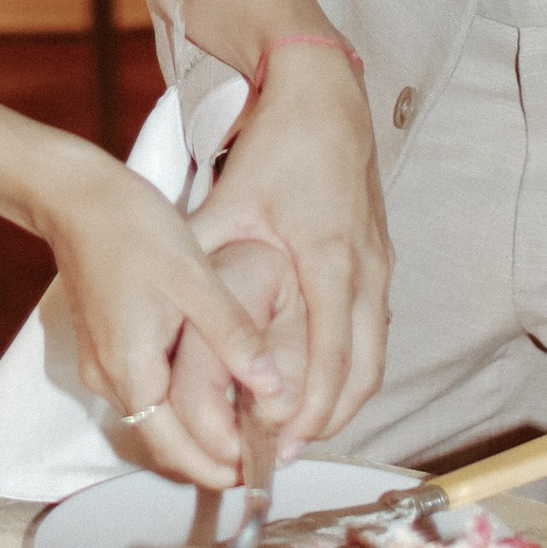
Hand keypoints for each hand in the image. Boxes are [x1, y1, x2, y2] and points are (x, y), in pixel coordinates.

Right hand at [43, 154, 287, 487]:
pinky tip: (207, 389)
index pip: (174, 450)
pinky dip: (173, 407)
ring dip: (191, 434)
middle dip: (206, 458)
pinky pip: (140, 395)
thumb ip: (234, 338)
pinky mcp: (101, 347)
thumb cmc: (134, 228)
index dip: (216, 467)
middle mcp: (108, 378)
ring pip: (150, 421)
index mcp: (131, 369)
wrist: (75, 196)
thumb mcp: (196, 279)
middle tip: (258, 456)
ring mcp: (100, 364)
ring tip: (242, 426)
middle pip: (161, 442)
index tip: (258, 472)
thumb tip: (275, 390)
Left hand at [187, 49, 390, 445]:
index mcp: (328, 260)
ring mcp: (379, 264)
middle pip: (364, 371)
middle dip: (331, 418)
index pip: (331, 358)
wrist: (326, 95)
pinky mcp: (380, 256)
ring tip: (304, 429)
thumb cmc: (279, 144)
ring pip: (375, 354)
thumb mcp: (231, 197)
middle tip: (291, 452)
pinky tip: (322, 379)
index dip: (311, 409)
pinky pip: (375, 328)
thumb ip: (202, 249)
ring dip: (345, 396)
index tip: (284, 444)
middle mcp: (364, 269)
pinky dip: (354, 363)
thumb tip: (166, 296)